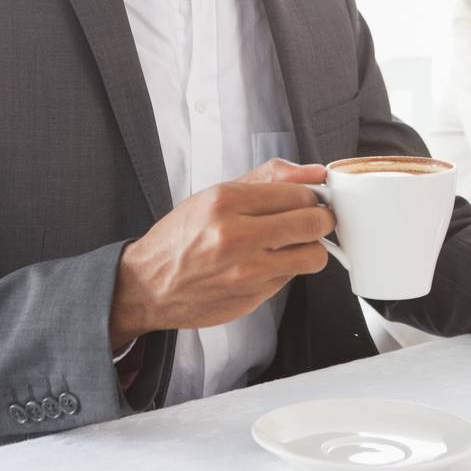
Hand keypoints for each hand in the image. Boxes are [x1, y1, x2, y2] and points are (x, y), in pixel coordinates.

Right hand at [108, 159, 334, 348]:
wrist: (148, 285)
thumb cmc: (181, 238)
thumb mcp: (217, 194)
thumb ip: (270, 178)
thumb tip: (314, 172)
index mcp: (226, 201)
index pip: (300, 193)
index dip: (311, 196)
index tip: (308, 199)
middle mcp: (236, 236)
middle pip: (314, 223)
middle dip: (321, 219)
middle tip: (313, 220)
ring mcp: (245, 271)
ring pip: (313, 256)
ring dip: (311, 249)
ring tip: (294, 244)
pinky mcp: (252, 297)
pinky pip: (292, 278)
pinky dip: (288, 269)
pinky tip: (268, 263)